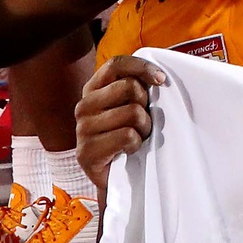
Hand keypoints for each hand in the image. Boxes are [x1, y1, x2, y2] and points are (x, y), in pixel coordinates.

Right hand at [75, 54, 165, 196]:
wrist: (115, 178)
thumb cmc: (126, 137)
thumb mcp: (130, 106)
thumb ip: (136, 88)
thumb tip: (160, 77)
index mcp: (93, 89)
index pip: (116, 64)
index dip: (142, 67)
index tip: (161, 79)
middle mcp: (84, 105)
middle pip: (129, 87)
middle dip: (146, 105)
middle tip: (143, 122)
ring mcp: (82, 128)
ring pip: (132, 112)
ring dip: (144, 127)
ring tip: (137, 137)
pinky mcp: (86, 151)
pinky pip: (127, 135)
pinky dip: (136, 143)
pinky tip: (129, 150)